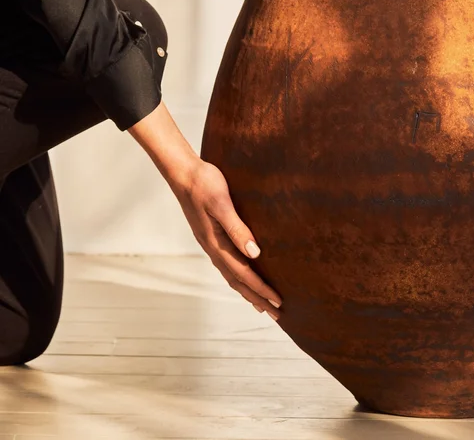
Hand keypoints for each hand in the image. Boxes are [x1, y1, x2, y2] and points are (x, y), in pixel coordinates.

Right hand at [128, 101, 281, 319]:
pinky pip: (226, 263)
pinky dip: (237, 276)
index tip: (278, 302)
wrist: (183, 173)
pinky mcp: (210, 235)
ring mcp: (210, 243)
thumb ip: (237, 229)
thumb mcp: (222, 203)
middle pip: (237, 280)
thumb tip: (255, 254)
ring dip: (247, 290)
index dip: (261, 289)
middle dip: (257, 297)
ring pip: (231, 274)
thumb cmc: (204, 183)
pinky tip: (243, 274)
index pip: (243, 273)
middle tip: (277, 314)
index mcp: (216, 243)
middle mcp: (212, 247)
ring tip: (261, 303)